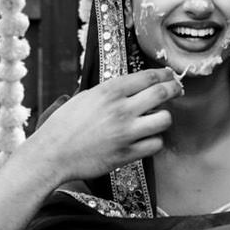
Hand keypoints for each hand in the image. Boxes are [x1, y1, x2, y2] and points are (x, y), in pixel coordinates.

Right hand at [27, 68, 181, 182]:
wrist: (52, 154)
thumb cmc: (62, 125)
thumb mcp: (83, 97)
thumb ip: (107, 91)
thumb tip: (126, 85)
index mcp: (109, 91)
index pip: (148, 76)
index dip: (163, 74)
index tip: (168, 75)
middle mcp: (121, 109)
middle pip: (162, 93)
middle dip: (174, 89)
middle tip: (177, 89)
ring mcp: (126, 132)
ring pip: (165, 119)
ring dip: (164, 117)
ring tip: (158, 117)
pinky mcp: (127, 154)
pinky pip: (156, 144)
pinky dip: (155, 140)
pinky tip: (148, 138)